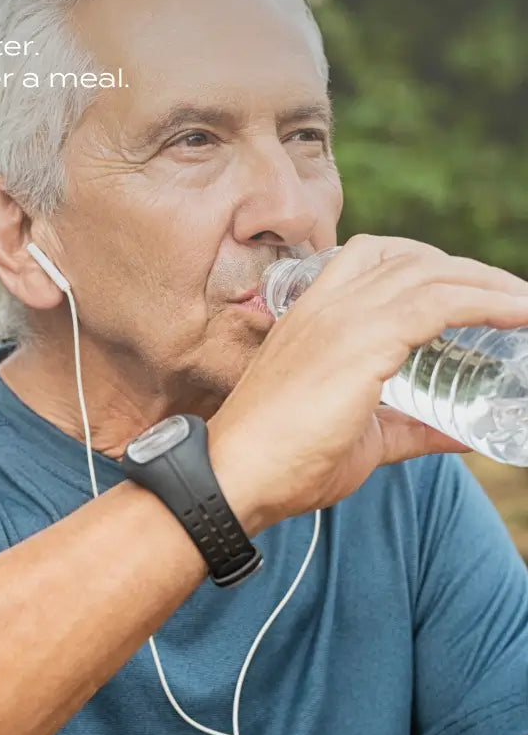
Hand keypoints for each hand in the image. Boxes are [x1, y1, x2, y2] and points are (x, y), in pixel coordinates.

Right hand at [207, 234, 527, 531]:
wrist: (236, 476)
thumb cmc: (282, 462)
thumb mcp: (358, 438)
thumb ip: (408, 428)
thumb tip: (461, 435)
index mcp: (311, 318)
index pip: (370, 258)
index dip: (424, 263)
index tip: (466, 289)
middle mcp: (325, 306)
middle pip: (408, 258)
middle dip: (466, 270)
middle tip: (509, 298)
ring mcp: (341, 319)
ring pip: (430, 273)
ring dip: (487, 282)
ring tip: (523, 305)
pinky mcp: (361, 343)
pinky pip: (438, 304)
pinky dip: (486, 302)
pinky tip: (518, 315)